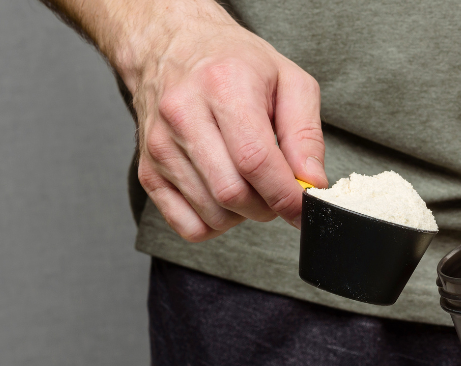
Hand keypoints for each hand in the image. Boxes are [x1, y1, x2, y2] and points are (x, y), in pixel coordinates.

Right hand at [122, 5, 326, 240]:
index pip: (255, 160)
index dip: (287, 195)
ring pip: (213, 214)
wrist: (170, 46)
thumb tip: (312, 183)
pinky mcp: (148, 171)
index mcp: (223, 86)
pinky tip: (225, 197)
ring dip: (244, 215)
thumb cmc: (234, 63)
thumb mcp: (289, 81)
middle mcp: (183, 115)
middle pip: (232, 193)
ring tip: (252, 185)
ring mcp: (159, 147)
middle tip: (280, 190)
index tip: (305, 207)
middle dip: (268, 207)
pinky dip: (216, 223)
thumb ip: (306, 134)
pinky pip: (188, 225)